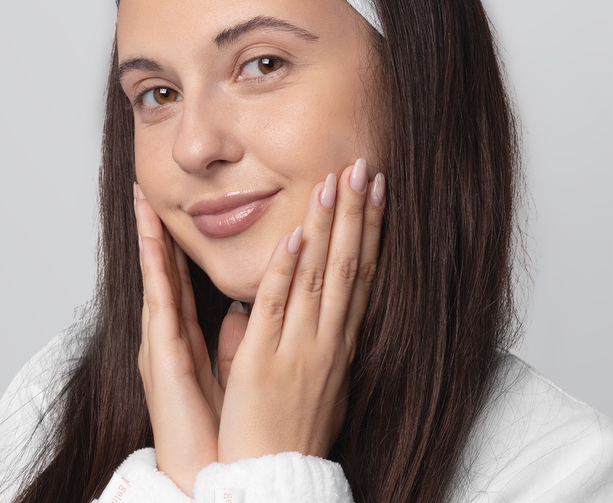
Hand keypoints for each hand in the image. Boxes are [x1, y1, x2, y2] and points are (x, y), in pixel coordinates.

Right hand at [135, 185, 222, 493]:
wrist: (222, 477)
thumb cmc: (227, 431)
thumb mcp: (232, 373)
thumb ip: (231, 340)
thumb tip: (241, 312)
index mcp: (189, 337)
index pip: (184, 278)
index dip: (179, 242)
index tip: (178, 208)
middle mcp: (170, 335)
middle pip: (165, 270)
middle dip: (156, 229)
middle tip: (148, 190)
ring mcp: (162, 342)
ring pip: (157, 277)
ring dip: (150, 236)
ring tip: (143, 201)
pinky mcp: (163, 354)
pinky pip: (161, 299)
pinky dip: (158, 266)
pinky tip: (157, 238)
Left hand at [216, 161, 384, 462]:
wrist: (275, 479)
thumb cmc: (288, 430)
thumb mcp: (309, 379)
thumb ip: (298, 337)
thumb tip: (280, 307)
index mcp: (338, 342)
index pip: (359, 275)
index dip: (370, 230)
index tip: (376, 191)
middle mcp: (327, 340)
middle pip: (347, 265)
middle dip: (356, 213)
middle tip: (364, 167)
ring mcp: (299, 348)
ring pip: (317, 275)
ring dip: (327, 225)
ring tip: (334, 180)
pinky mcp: (263, 359)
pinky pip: (278, 306)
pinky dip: (288, 269)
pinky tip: (296, 235)